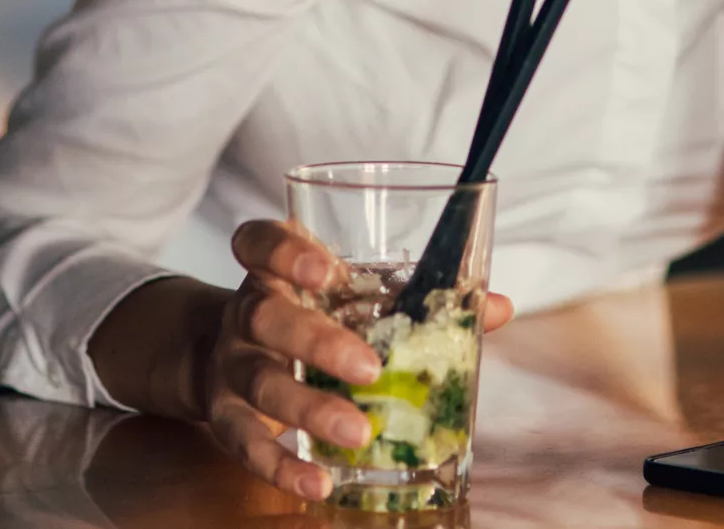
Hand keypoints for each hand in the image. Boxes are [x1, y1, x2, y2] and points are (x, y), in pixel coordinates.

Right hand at [200, 220, 515, 501]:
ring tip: (359, 431)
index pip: (262, 243)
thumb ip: (416, 296)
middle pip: (266, 316)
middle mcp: (247, 311)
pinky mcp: (226, 417)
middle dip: (317, 342)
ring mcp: (232, 365)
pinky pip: (246, 444)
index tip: (325, 268)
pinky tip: (319, 480)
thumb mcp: (353, 295)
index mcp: (276, 269)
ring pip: (260, 383)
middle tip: (369, 367)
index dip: (287, 252)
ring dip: (309, 408)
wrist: (231, 353)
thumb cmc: (312, 314)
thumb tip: (497, 306)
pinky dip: (281, 466)